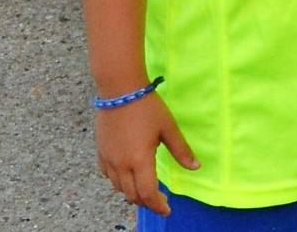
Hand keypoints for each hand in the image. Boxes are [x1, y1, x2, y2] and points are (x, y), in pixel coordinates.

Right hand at [96, 91, 200, 213]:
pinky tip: (126, 174)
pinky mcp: (100, 150)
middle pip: (132, 195)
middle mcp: (121, 164)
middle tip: (159, 199)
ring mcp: (108, 158)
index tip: (167, 209)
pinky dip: (118, 181)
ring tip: (144, 188)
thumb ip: (181, 150)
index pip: (148, 194)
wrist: (119, 88)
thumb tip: (196, 167)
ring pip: (118, 187)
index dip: (158, 205)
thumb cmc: (147, 106)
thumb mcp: (168, 127)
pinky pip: (107, 174)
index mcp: (140, 160)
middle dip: (146, 201)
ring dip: (132, 192)